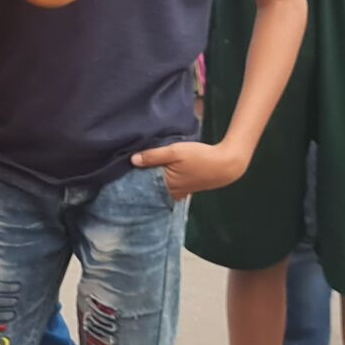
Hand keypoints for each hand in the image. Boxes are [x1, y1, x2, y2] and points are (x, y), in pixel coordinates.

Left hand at [131, 139, 247, 199]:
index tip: (119, 174)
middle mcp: (172, 193)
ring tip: (138, 172)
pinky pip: (168, 187)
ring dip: (150, 181)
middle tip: (124, 174)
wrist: (226, 165)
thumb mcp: (175, 152)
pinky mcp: (186, 188)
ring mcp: (180, 191)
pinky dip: (161, 182)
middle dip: (139, 182)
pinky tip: (158, 173)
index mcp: (166, 186)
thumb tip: (132, 160)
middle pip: (150, 189)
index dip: (131, 181)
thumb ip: (154, 155)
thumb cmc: (200, 157)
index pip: (142, 187)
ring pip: (159, 188)